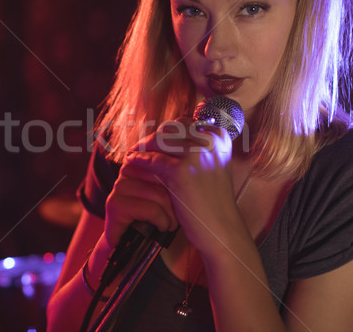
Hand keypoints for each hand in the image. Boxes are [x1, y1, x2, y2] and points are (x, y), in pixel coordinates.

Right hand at [103, 151, 178, 247]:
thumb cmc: (157, 214)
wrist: (133, 243)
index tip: (186, 193)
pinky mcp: (115, 205)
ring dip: (171, 214)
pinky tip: (163, 227)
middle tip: (180, 212)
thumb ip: (176, 170)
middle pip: (164, 176)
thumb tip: (199, 151)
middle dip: (176, 198)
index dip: (179, 178)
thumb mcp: (170, 189)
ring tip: (172, 222)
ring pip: (159, 195)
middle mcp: (127, 170)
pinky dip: (163, 222)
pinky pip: (150, 209)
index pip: (165, 159)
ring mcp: (119, 186)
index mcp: (140, 160)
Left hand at [123, 117, 236, 251]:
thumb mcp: (210, 165)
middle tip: (140, 146)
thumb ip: (196, 148)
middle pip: (170, 129)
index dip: (166, 132)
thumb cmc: (214, 199)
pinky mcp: (181, 171)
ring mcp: (196, 154)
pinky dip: (139, 159)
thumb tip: (166, 134)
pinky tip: (131, 161)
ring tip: (133, 153)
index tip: (154, 140)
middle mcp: (209, 141)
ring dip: (143, 146)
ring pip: (159, 141)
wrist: (221, 227)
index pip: (184, 124)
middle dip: (153, 137)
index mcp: (218, 137)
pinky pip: (152, 159)